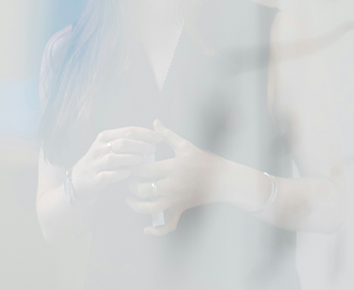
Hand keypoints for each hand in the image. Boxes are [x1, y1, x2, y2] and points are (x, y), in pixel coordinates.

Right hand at [70, 126, 160, 200]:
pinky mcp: (95, 178)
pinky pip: (108, 175)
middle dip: (141, 145)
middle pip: (123, 143)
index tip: (159, 138)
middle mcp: (99, 148)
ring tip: (143, 160)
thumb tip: (154, 136)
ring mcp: (96, 163)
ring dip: (131, 159)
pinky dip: (120, 174)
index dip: (146, 134)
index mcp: (105, 136)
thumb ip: (128, 139)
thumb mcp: (111, 145)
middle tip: (153, 150)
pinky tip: (129, 172)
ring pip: (114, 158)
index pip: (128, 130)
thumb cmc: (104, 159)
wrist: (80, 178)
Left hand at [126, 119, 229, 235]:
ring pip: (150, 208)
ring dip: (136, 206)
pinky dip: (157, 230)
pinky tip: (146, 229)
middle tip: (128, 181)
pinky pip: (168, 224)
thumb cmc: (204, 160)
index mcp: (173, 167)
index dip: (132, 168)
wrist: (224, 178)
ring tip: (130, 200)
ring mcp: (177, 198)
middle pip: (143, 189)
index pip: (144, 169)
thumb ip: (168, 135)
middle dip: (131, 186)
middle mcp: (173, 184)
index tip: (129, 164)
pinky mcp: (181, 208)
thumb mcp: (186, 146)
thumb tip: (155, 122)